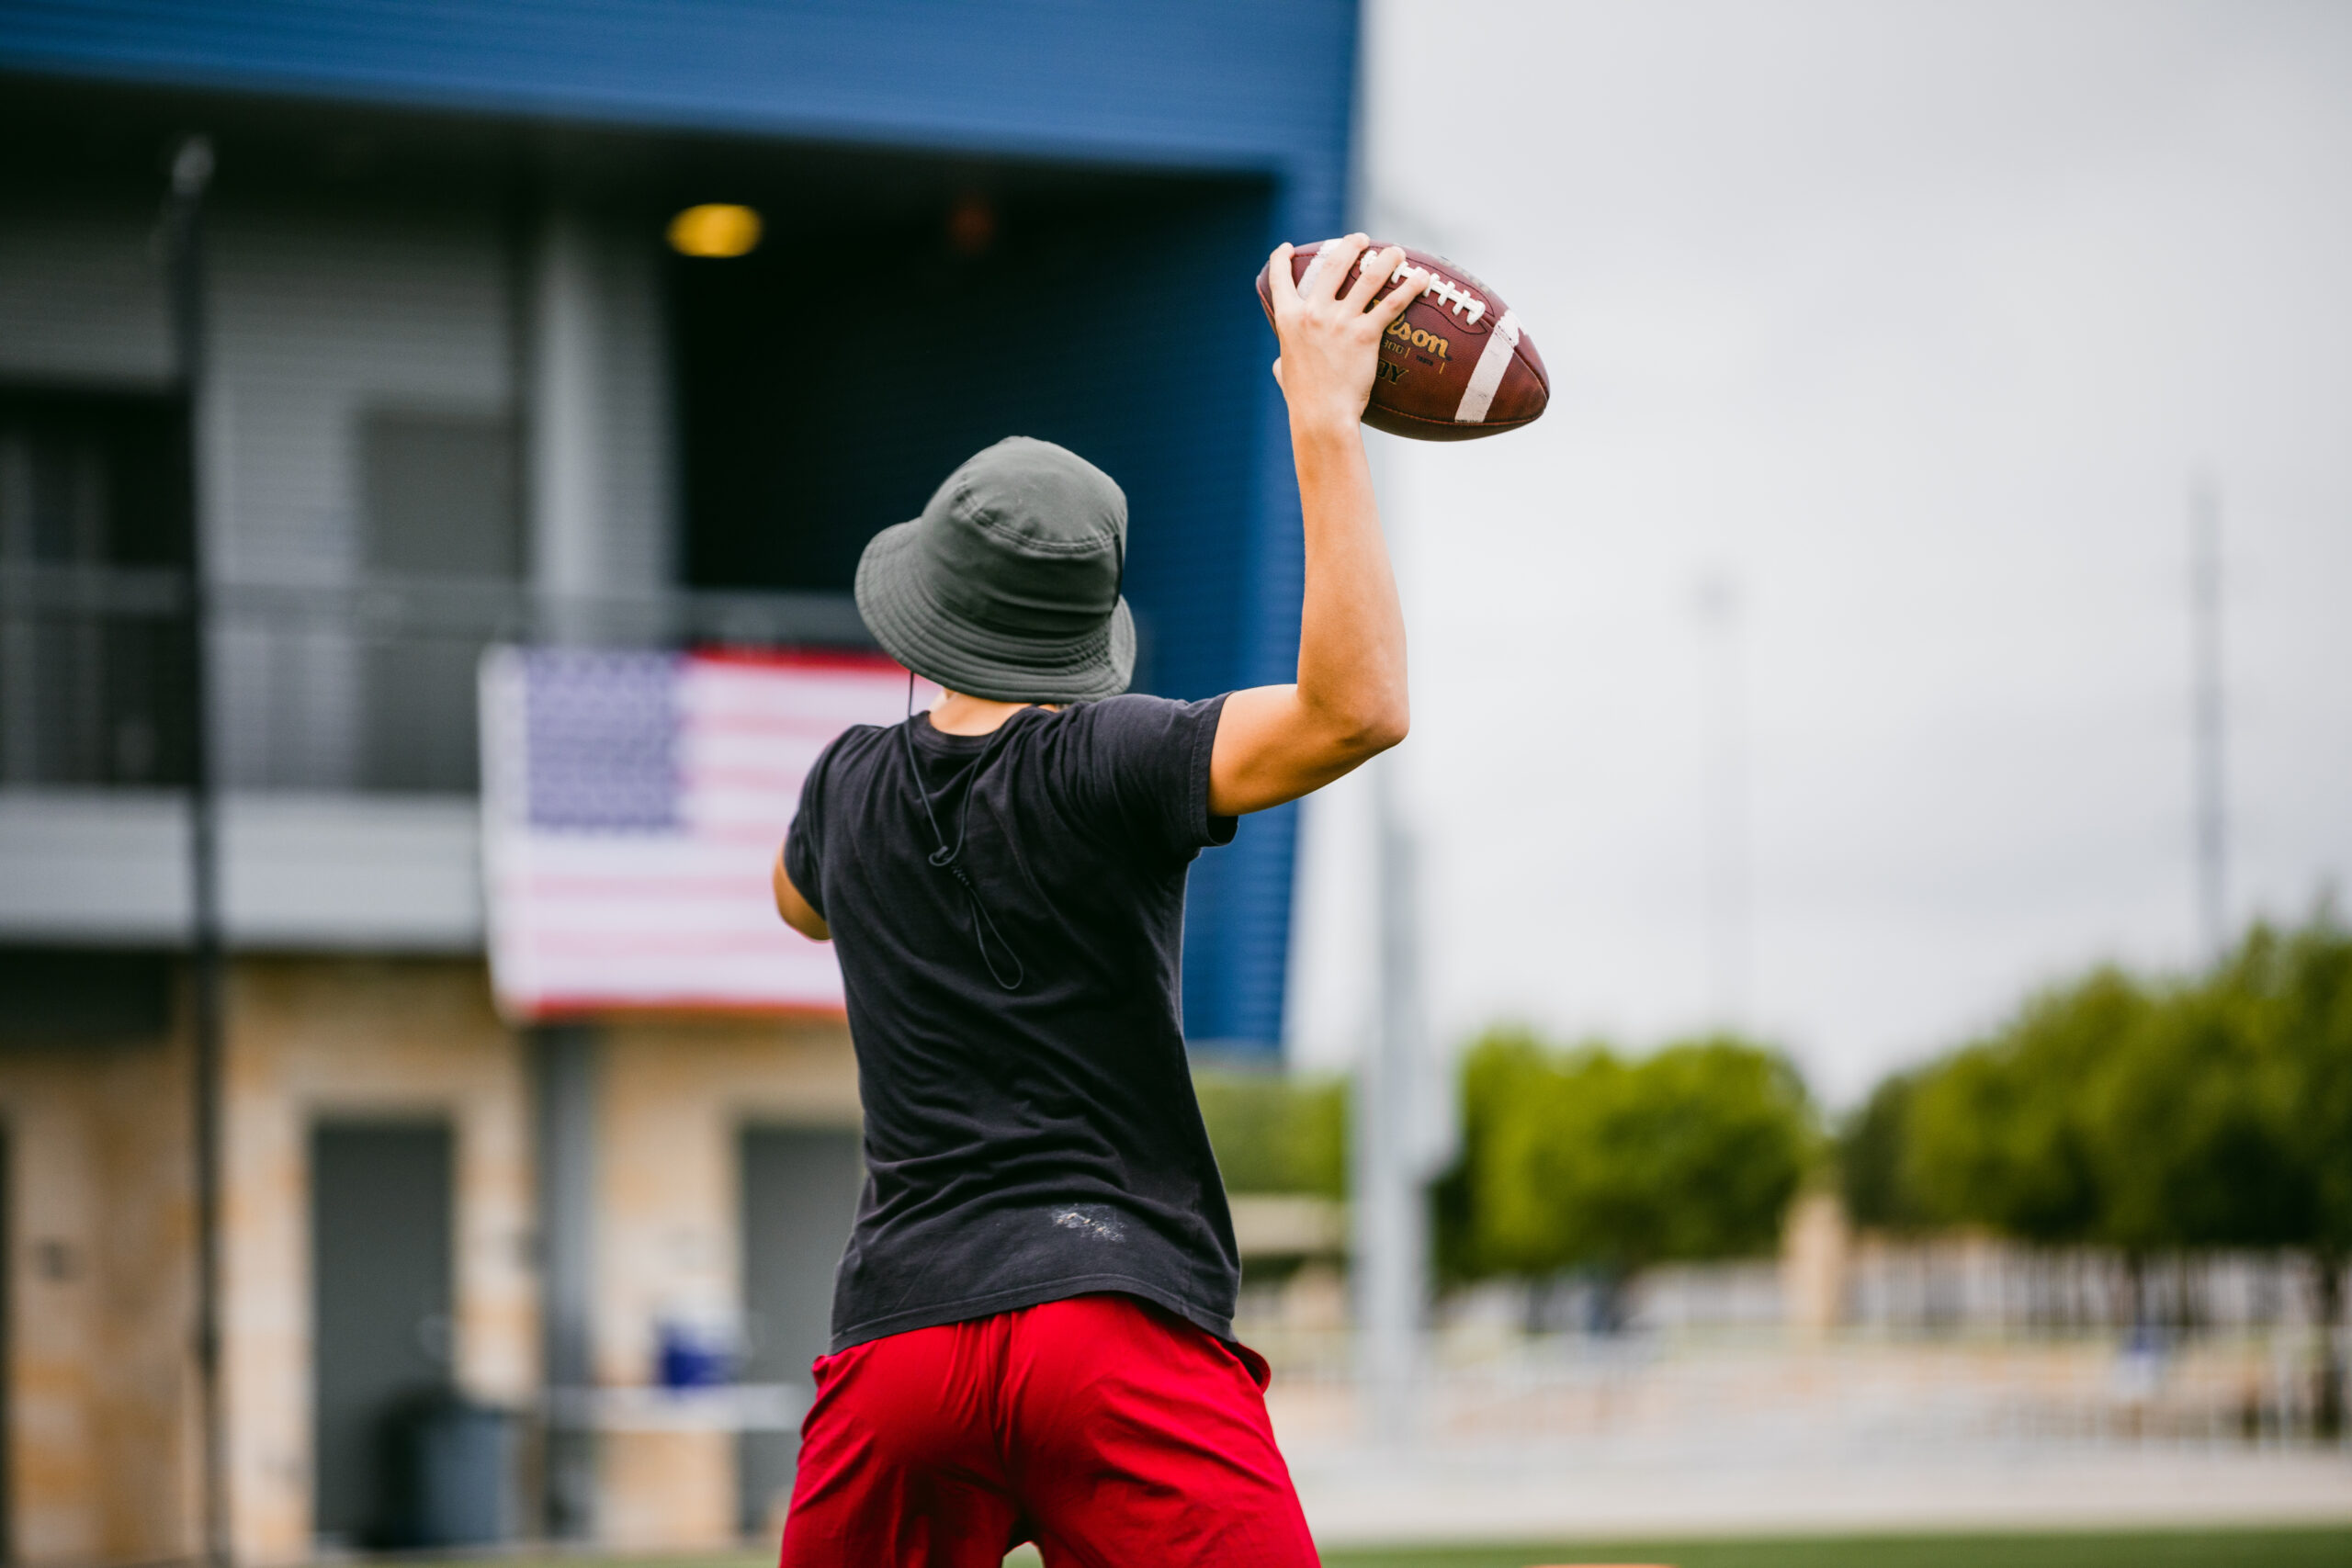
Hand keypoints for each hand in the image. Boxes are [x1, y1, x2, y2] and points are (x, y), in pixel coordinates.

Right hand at [1265, 235, 1426, 433]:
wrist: (1322, 416)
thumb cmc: (1303, 400)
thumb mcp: (1284, 372)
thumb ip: (1284, 359)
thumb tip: (1281, 363)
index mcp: (1289, 320)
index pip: (1279, 280)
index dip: (1280, 259)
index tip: (1287, 248)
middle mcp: (1313, 313)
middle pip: (1332, 265)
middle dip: (1348, 246)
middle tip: (1360, 239)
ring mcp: (1339, 321)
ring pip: (1367, 277)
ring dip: (1383, 259)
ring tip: (1395, 251)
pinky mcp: (1365, 334)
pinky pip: (1392, 304)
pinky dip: (1410, 287)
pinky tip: (1423, 278)